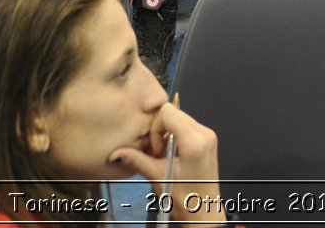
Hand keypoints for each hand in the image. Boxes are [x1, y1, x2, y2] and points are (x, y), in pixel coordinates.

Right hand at [109, 101, 223, 225]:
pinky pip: (187, 125)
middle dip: (160, 129)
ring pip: (180, 117)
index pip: (167, 112)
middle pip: (174, 112)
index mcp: (195, 141)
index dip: (155, 128)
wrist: (204, 212)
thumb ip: (137, 160)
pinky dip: (175, 134)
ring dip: (167, 131)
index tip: (155, 150)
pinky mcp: (208, 139)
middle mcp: (205, 133)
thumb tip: (115, 152)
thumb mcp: (158, 177)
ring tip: (164, 154)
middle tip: (158, 153)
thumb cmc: (185, 199)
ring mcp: (209, 135)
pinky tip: (171, 152)